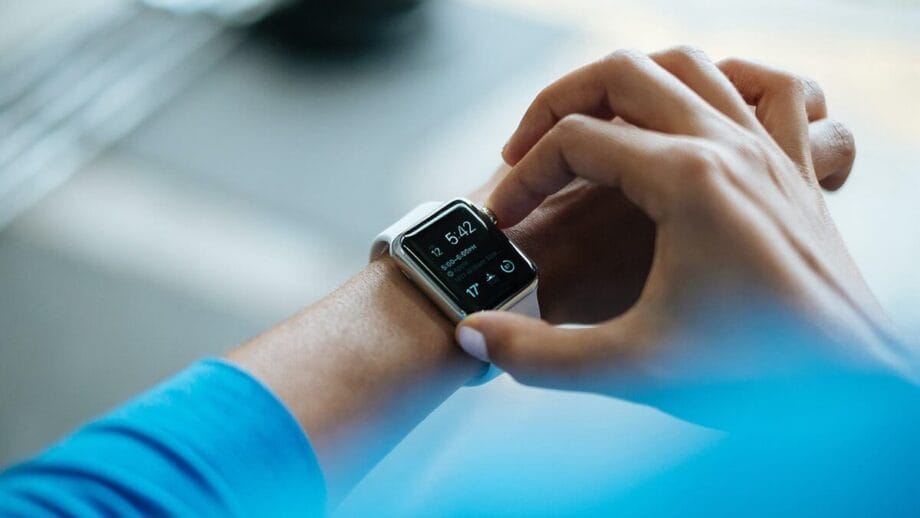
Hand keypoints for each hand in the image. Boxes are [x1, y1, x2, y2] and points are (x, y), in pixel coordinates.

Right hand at [457, 47, 905, 394]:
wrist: (857, 394)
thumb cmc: (761, 375)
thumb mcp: (632, 367)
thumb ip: (538, 355)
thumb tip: (473, 338)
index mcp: (686, 180)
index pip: (575, 141)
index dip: (522, 179)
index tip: (504, 224)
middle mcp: (729, 147)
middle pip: (622, 74)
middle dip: (557, 103)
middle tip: (525, 149)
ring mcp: (769, 151)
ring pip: (690, 65)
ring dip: (629, 82)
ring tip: (593, 123)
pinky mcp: (793, 172)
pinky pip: (773, 90)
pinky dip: (732, 81)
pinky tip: (704, 108)